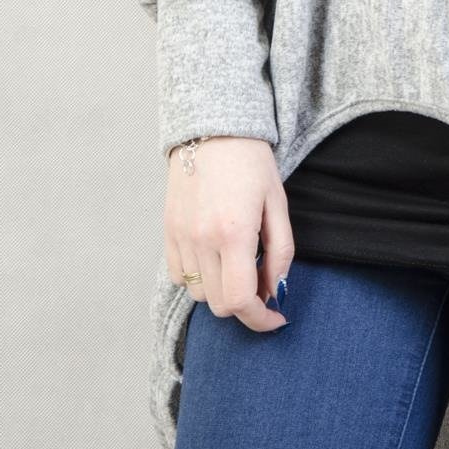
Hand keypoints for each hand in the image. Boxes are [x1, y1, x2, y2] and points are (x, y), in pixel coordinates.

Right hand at [164, 136, 293, 332]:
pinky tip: (215, 256)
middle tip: (262, 284)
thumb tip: (275, 290)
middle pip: (219, 305)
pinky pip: (179, 275)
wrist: (213, 129)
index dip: (260, 319)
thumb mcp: (277, 203)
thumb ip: (280, 251)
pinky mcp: (167, 232)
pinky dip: (198, 277)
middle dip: (245, 304)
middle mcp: (201, 241)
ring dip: (221, 290)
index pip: (240, 301)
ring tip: (239, 264)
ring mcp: (180, 238)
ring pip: (198, 294)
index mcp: (233, 234)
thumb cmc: (251, 162)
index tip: (275, 318)